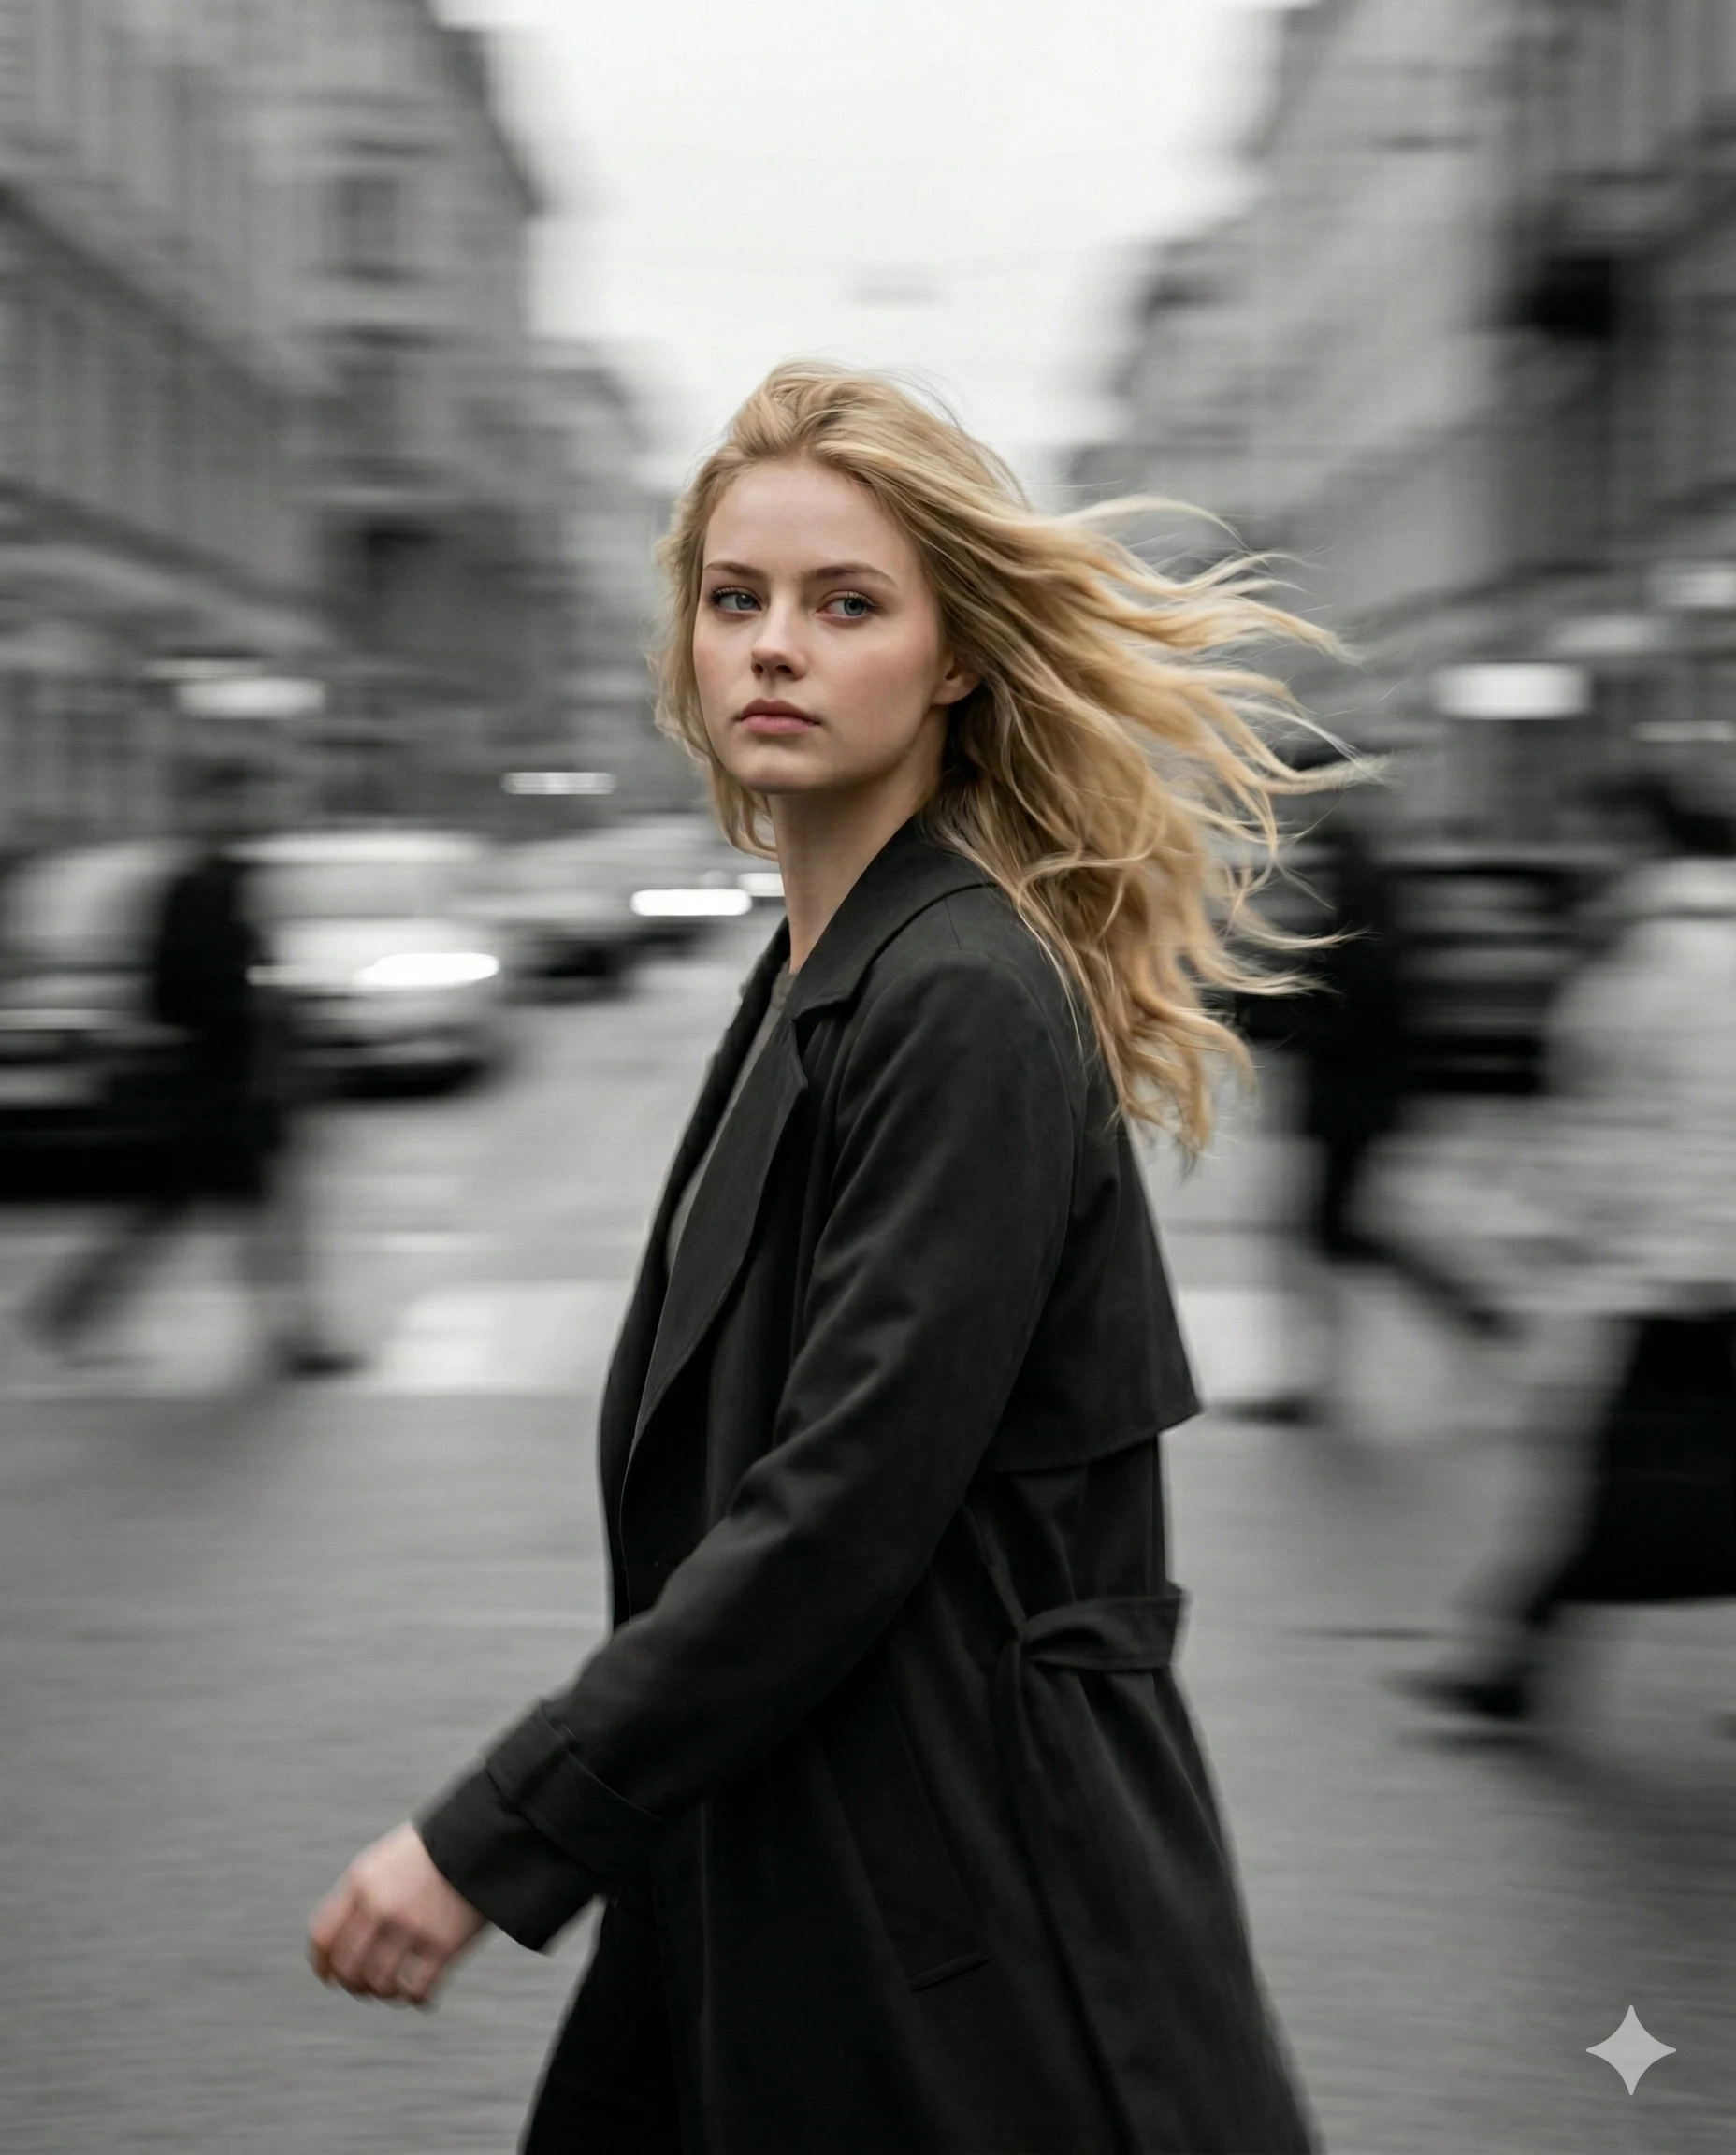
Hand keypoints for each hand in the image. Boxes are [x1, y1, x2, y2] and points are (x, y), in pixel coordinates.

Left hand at [309, 1823, 489, 2006]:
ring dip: (385, 1993)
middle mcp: (380, 1906)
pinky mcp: (444, 1944)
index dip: (322, 1963)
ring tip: (396, 1989)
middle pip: (348, 1967)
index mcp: (362, 1881)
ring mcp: (412, 1926)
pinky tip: (421, 1996)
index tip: (329, 1975)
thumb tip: (344, 1943)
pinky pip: (417, 1989)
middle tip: (366, 1988)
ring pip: (380, 1984)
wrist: (486, 1835)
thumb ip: (363, 1895)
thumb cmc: (436, 1847)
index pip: (323, 1935)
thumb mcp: (389, 1859)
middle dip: (354, 1984)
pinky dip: (416, 1999)